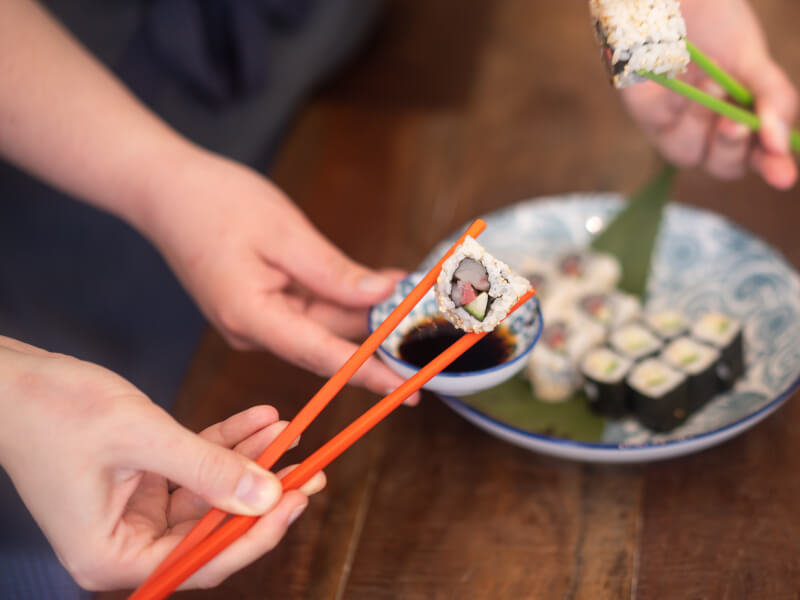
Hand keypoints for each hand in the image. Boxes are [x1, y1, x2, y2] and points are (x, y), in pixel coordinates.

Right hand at [0, 336, 325, 590]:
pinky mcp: (142, 480)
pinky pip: (194, 466)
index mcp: (112, 555)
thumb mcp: (143, 438)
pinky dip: (224, 442)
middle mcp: (124, 542)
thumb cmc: (54, 410)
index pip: (202, 561)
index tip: (298, 498)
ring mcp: (134, 511)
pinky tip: (260, 418)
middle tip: (308, 467)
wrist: (12, 379)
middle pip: (212, 527)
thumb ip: (208, 469)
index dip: (257, 532)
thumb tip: (267, 497)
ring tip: (288, 432)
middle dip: (262, 492)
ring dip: (248, 459)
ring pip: (210, 492)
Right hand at [137, 151, 419, 404]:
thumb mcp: (284, 233)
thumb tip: (382, 295)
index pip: (321, 355)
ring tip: (411, 295)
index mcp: (251, 317)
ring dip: (365, 311)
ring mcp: (255, 321)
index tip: (406, 390)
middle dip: (378, 334)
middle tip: (429, 328)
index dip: (368, 374)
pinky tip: (377, 283)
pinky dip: (343, 297)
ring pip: (323, 323)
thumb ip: (334, 272)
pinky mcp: (259, 307)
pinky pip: (310, 309)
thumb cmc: (216, 203)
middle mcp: (252, 330)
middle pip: (327, 340)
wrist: (166, 190)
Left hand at [619, 0, 797, 188]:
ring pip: (687, 153)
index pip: (757, 155)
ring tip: (713, 83)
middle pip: (721, 165)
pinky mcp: (641, 108)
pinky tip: (679, 82)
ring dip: (704, 123)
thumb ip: (772, 98)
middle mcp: (705, 126)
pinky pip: (660, 119)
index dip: (771, 168)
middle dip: (733, 149)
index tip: (783, 176)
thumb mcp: (753, 59)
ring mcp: (670, 121)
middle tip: (736, 125)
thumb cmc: (715, 21)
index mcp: (740, 115)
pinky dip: (674, 105)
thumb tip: (780, 142)